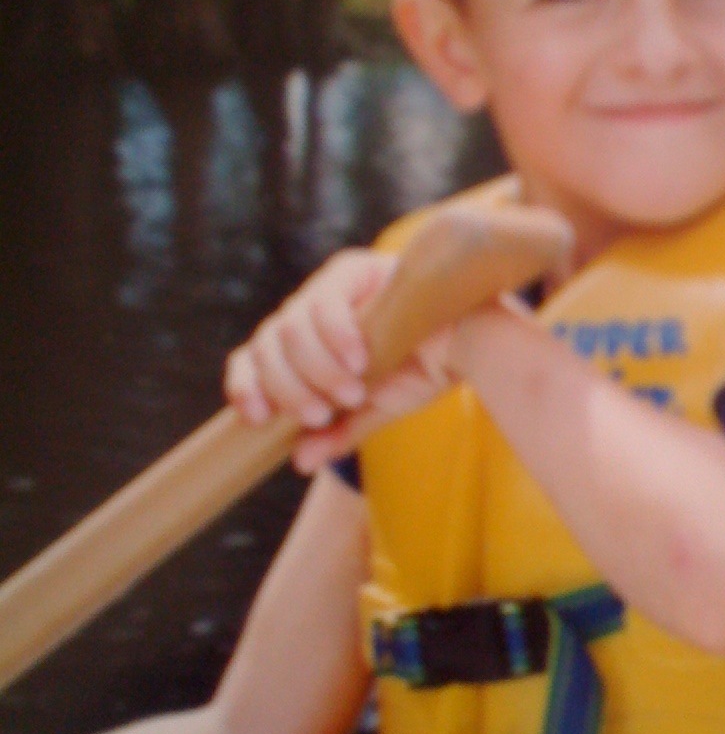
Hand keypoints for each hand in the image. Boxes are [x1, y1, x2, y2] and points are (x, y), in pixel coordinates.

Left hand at [224, 249, 455, 472]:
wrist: (470, 340)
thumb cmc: (423, 371)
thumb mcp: (375, 409)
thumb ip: (338, 432)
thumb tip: (299, 462)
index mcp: (302, 345)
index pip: (251, 358)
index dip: (245, 387)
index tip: (259, 420)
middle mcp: (306, 312)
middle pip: (264, 347)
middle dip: (289, 388)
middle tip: (322, 414)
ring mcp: (326, 289)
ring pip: (287, 329)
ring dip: (315, 370)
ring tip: (352, 392)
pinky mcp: (351, 271)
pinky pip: (323, 304)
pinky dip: (335, 337)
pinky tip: (359, 360)